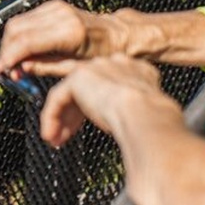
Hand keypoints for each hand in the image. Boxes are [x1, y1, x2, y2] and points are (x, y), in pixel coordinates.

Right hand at [0, 0, 130, 77]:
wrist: (120, 36)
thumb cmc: (104, 54)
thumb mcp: (76, 69)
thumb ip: (45, 67)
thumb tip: (20, 69)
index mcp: (69, 33)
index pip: (26, 42)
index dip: (8, 57)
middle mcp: (60, 15)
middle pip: (16, 29)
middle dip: (6, 50)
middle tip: (6, 70)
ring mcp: (56, 8)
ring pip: (17, 23)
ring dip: (10, 43)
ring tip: (14, 63)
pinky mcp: (53, 6)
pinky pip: (26, 19)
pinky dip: (19, 35)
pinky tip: (23, 50)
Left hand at [40, 54, 165, 146]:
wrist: (147, 115)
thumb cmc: (153, 124)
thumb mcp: (145, 116)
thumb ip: (134, 115)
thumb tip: (133, 134)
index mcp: (136, 72)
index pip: (108, 86)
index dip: (95, 108)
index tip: (89, 127)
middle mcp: (115, 65)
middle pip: (86, 88)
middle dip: (73, 115)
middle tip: (65, 135)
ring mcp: (96, 67)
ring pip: (70, 93)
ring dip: (59, 118)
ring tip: (54, 139)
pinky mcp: (79, 77)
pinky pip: (58, 97)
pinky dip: (51, 117)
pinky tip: (51, 135)